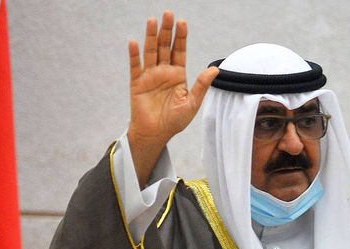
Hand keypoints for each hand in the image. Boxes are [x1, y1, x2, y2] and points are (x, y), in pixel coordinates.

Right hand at [127, 10, 218, 185]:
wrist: (156, 134)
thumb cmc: (175, 121)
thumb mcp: (192, 103)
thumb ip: (202, 86)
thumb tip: (215, 69)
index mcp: (177, 75)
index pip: (179, 51)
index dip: (181, 37)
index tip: (182, 22)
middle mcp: (163, 72)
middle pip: (164, 46)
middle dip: (166, 30)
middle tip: (168, 13)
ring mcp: (149, 76)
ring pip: (150, 52)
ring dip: (150, 36)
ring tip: (152, 21)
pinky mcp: (137, 83)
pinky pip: (135, 66)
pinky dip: (134, 54)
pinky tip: (135, 42)